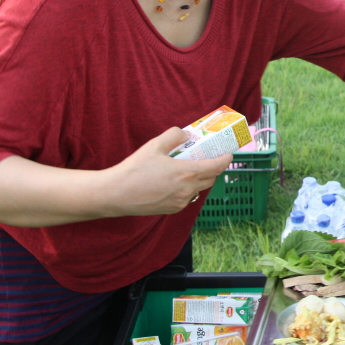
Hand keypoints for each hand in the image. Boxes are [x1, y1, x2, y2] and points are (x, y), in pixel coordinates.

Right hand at [101, 128, 231, 215]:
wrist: (116, 194)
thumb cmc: (134, 170)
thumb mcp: (154, 145)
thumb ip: (174, 136)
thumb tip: (186, 135)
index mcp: (187, 173)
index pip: (216, 167)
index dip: (225, 160)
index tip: (228, 154)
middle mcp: (188, 189)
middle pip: (211, 179)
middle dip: (213, 168)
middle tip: (208, 158)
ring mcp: (181, 202)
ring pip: (199, 189)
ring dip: (200, 179)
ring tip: (190, 169)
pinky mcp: (172, 209)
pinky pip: (187, 197)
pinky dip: (188, 188)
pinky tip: (175, 182)